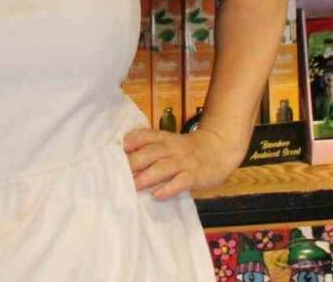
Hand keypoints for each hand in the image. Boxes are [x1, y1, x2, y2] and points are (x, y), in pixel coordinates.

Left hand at [123, 125, 246, 199]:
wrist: (218, 149)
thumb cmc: (187, 150)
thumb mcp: (168, 143)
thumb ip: (150, 149)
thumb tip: (123, 163)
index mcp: (162, 138)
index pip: (143, 136)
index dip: (129, 143)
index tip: (114, 153)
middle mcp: (171, 148)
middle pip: (149, 153)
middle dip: (133, 163)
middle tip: (117, 176)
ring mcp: (183, 161)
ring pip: (163, 167)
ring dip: (147, 176)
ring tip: (133, 186)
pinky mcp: (194, 175)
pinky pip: (181, 181)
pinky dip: (169, 188)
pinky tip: (157, 195)